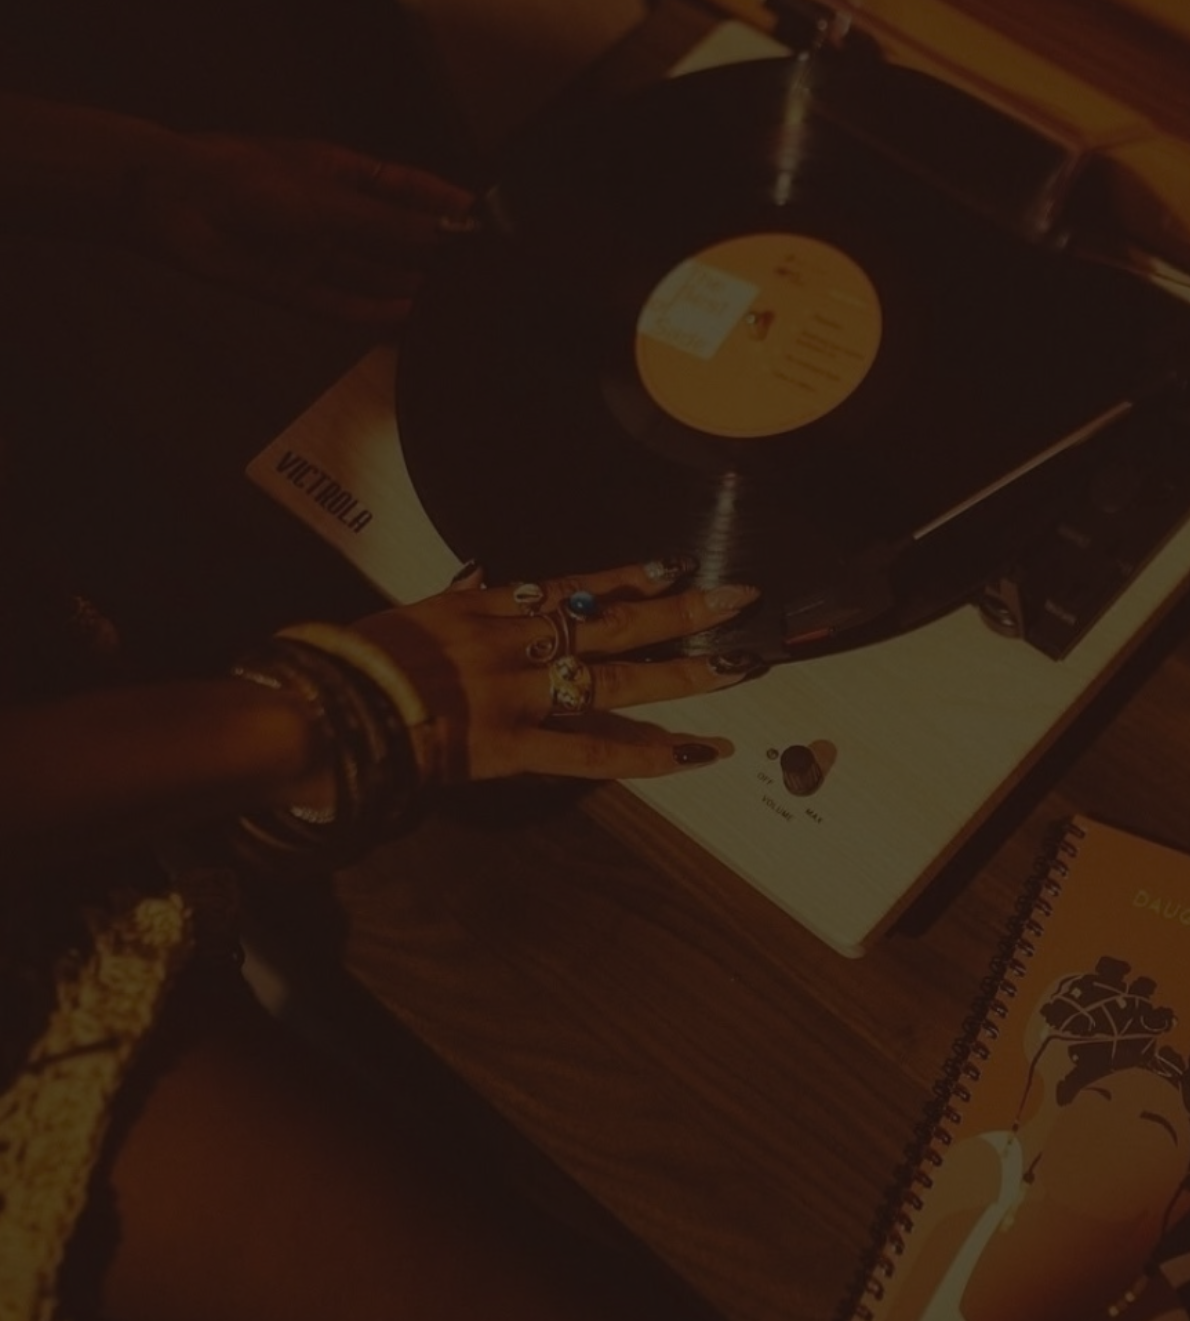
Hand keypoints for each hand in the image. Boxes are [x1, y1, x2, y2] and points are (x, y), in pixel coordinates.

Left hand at [135, 132, 476, 325]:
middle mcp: (333, 215)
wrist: (172, 204)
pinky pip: (340, 305)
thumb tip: (448, 236)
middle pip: (393, 238)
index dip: (445, 205)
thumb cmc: (249, 178)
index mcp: (342, 174)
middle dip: (433, 254)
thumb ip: (389, 224)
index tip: (487, 222)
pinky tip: (406, 321)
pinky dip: (371, 314)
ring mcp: (313, 253)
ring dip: (408, 290)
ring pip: (372, 276)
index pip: (408, 189)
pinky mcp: (293, 289)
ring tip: (454, 308)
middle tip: (482, 276)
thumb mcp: (329, 198)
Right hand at [352, 558, 763, 782]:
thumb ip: (456, 598)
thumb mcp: (409, 613)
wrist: (319, 710)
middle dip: (682, 611)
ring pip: (616, 679)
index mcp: (486, 608)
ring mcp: (518, 693)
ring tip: (737, 667)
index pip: (573, 587)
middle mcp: (513, 641)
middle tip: (739, 599)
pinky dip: (641, 754)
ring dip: (682, 673)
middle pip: (615, 622)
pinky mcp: (511, 745)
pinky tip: (689, 754)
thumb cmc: (352, 664)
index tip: (673, 566)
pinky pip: (588, 751)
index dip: (627, 577)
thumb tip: (479, 575)